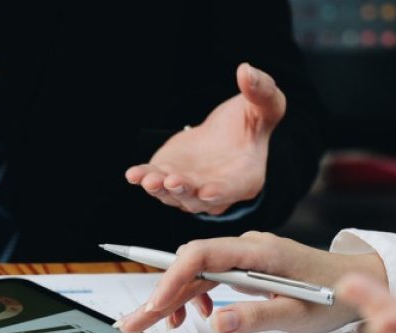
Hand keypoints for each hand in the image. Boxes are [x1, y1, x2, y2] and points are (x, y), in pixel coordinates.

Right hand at [115, 232, 386, 332]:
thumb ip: (258, 316)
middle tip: (131, 324)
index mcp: (259, 253)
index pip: (202, 256)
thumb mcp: (299, 315)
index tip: (152, 306)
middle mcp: (247, 248)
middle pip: (190, 265)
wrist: (359, 282)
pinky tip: (194, 316)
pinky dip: (193, 296)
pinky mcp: (245, 267)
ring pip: (196, 273)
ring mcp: (244, 256)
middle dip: (158, 295)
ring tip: (154, 325)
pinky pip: (209, 277)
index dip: (172, 278)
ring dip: (171, 298)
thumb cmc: (334, 296)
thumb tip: (218, 322)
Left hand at [124, 63, 285, 214]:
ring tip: (148, 179)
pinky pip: (154, 181)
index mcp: (245, 178)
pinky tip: (132, 174)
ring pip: (172, 195)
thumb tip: (246, 71)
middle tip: (173, 182)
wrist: (223, 136)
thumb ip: (261, 91)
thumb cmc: (249, 124)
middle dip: (184, 190)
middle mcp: (215, 192)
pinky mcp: (167, 179)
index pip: (232, 189)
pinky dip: (143, 179)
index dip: (220, 192)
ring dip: (160, 188)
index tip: (207, 192)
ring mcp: (189, 190)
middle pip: (198, 198)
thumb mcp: (263, 106)